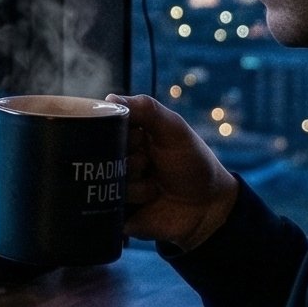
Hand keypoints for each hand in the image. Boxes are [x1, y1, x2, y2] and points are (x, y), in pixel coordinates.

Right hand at [105, 92, 238, 250]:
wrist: (208, 208)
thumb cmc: (193, 163)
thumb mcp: (174, 130)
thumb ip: (147, 109)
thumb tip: (109, 98)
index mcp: (129, 133)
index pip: (103, 124)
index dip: (117, 131)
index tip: (140, 138)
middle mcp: (118, 156)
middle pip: (99, 152)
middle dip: (128, 159)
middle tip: (149, 163)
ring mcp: (115, 183)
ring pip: (104, 178)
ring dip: (133, 182)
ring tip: (155, 186)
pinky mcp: (114, 208)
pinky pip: (106, 203)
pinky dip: (131, 199)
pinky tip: (150, 199)